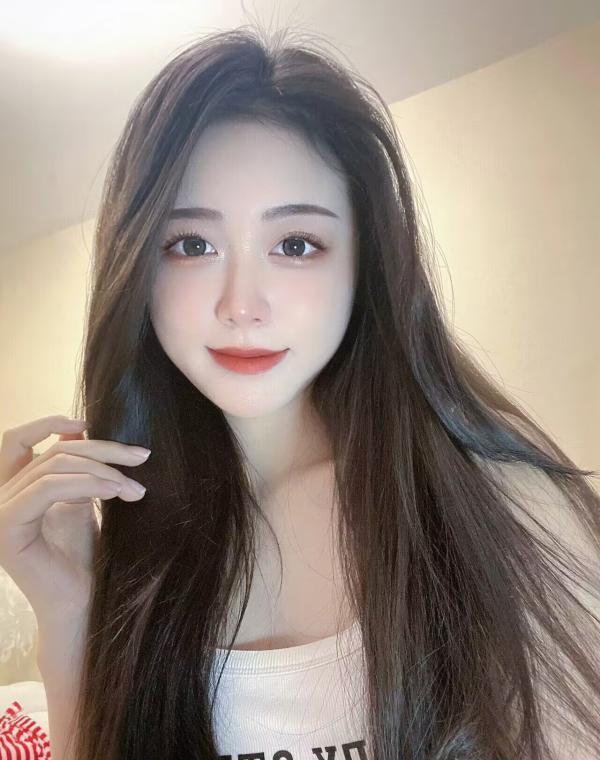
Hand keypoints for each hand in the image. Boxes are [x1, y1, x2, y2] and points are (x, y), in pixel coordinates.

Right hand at [0, 414, 149, 625]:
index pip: (17, 441)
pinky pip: (49, 488)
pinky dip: (88, 484)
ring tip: (137, 487)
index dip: (47, 423)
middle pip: (52, 452)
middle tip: (142, 456)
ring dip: (104, 471)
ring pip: (54, 467)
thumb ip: (75, 469)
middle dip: (103, 450)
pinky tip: (117, 492)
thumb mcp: (80, 501)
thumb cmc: (83, 559)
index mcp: (12, 490)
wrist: (82, 604)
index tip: (88, 421)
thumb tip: (78, 430)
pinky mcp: (7, 527)